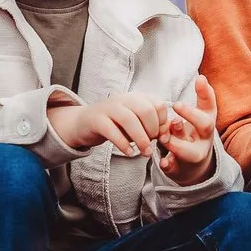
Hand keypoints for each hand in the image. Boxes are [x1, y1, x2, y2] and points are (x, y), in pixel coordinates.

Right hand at [51, 93, 169, 156]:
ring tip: (145, 153)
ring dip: (141, 139)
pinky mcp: (96, 120)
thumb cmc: (115, 125)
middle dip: (153, 130)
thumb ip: (150, 126)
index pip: (158, 104)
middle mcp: (123, 98)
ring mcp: (108, 107)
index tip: (162, 137)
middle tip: (152, 145)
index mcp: (136, 97)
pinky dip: (123, 143)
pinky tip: (129, 152)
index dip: (163, 123)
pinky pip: (112, 130)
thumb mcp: (135, 123)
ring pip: (130, 119)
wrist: (84, 123)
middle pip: (146, 110)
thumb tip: (166, 136)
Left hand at [158, 76, 219, 184]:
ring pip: (190, 151)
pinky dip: (169, 164)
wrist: (193, 168)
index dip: (206, 93)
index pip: (211, 106)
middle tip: (177, 104)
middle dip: (192, 115)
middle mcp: (204, 140)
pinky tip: (163, 161)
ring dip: (176, 142)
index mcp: (206, 124)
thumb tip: (201, 78)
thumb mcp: (200, 117)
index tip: (198, 79)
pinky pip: (175, 168)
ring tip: (163, 136)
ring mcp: (194, 156)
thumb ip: (201, 99)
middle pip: (206, 126)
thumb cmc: (193, 135)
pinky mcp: (180, 170)